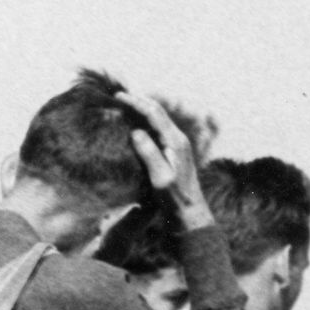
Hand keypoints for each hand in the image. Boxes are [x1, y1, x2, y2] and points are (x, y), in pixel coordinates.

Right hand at [113, 85, 205, 211]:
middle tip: (119, 97)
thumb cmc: (175, 198)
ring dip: (142, 110)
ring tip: (125, 106)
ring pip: (159, 119)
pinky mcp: (175, 152)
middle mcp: (178, 139)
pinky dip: (146, 122)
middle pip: (158, 112)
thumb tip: (136, 131)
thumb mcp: (160, 177)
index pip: (154, 113)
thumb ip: (149, 153)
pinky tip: (135, 124)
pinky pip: (159, 130)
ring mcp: (178, 144)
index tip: (118, 97)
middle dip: (139, 101)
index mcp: (175, 141)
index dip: (136, 103)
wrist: (191, 212)